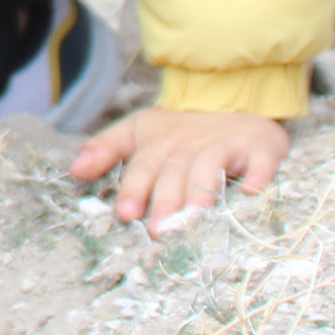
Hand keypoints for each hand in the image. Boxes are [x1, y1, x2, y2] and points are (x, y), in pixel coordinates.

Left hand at [69, 108, 288, 226]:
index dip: (133, 187)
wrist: (236, 104)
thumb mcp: (141, 133)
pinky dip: (258, 175)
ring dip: (203, 188)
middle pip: (175, 171)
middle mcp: (191, 143)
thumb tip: (73, 170)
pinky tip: (252, 191)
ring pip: (211, 166)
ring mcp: (227, 144)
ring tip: (196, 211)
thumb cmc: (182, 132)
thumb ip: (107, 149)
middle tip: (159, 229)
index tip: (124, 213)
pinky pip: (261, 161)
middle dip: (165, 199)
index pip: (143, 165)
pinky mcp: (260, 147)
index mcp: (160, 142)